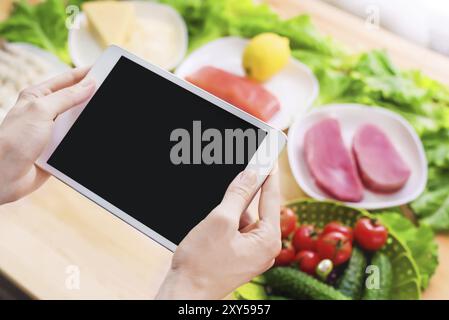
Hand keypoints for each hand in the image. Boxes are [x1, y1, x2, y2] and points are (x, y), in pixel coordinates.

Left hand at [0, 67, 94, 203]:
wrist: (5, 176)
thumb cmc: (13, 141)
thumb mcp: (41, 111)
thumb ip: (66, 97)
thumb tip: (89, 84)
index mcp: (37, 96)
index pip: (67, 80)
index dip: (85, 74)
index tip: (104, 71)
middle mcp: (44, 112)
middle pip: (75, 101)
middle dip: (90, 99)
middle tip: (110, 93)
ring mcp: (51, 131)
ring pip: (77, 122)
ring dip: (87, 122)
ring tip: (103, 116)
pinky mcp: (56, 149)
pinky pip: (75, 141)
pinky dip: (82, 140)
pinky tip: (93, 138)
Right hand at [156, 169, 280, 299]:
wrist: (185, 293)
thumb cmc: (202, 264)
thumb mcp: (220, 221)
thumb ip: (238, 194)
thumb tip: (251, 173)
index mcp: (268, 240)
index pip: (271, 198)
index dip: (268, 174)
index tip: (269, 156)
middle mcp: (265, 248)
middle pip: (258, 208)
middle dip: (244, 194)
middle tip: (237, 177)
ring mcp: (252, 253)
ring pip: (245, 219)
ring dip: (232, 211)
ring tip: (214, 220)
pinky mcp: (239, 256)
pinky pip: (238, 230)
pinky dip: (227, 222)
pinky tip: (213, 225)